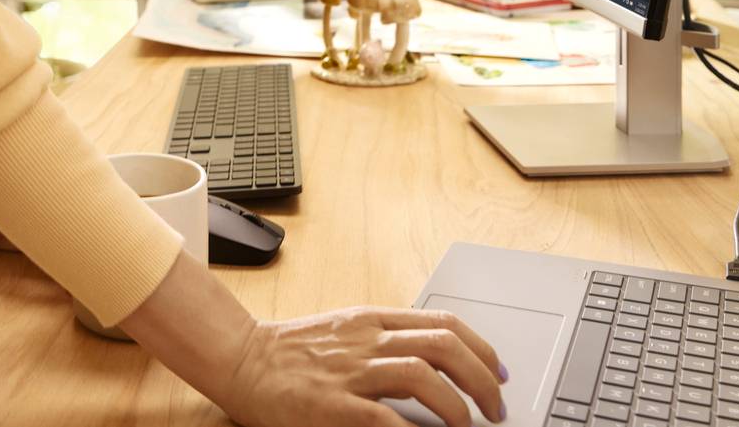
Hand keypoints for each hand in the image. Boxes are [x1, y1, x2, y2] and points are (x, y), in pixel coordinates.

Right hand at [219, 305, 507, 426]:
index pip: (442, 323)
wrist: (240, 358)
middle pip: (443, 345)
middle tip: (495, 408)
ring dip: (456, 405)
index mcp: (371, 320)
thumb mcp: (343, 332)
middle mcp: (366, 339)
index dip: (481, 349)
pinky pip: (385, 417)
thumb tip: (435, 366)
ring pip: (422, 374)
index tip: (498, 373)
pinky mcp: (333, 404)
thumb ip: (382, 341)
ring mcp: (350, 371)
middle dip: (482, 379)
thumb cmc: (290, 353)